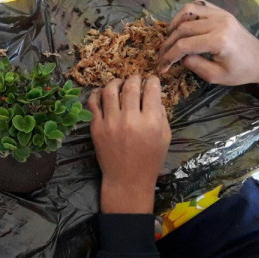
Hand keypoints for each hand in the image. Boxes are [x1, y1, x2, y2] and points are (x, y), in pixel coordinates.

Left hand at [88, 76, 170, 213]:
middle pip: (130, 87)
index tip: (151, 80)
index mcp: (151, 122)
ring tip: (119, 83)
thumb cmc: (149, 159)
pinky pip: (93, 103)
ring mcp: (111, 122)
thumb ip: (161, 114)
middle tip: (135, 79)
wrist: (127, 179)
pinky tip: (102, 92)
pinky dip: (97, 93)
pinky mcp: (96, 127)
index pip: (151, 90)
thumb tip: (154, 95)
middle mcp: (130, 119)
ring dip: (115, 82)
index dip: (152, 81)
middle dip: (134, 78)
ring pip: (110, 90)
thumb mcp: (165, 137)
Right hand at [158, 0, 258, 88]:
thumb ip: (194, 65)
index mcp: (218, 41)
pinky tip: (182, 26)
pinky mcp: (221, 11)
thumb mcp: (215, 76)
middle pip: (182, 29)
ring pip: (187, 12)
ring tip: (170, 38)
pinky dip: (186, 13)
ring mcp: (220, 14)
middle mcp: (218, 22)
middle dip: (168, 44)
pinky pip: (198, 5)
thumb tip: (178, 57)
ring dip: (174, 25)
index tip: (162, 67)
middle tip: (162, 56)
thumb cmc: (240, 71)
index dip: (169, 56)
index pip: (184, 45)